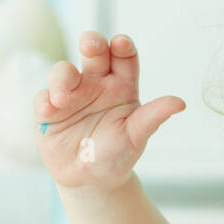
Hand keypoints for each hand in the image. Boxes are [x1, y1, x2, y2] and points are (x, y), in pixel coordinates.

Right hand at [34, 32, 184, 191]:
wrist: (92, 179)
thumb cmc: (118, 153)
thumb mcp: (137, 135)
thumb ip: (154, 116)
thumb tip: (180, 102)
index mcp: (121, 85)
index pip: (124, 58)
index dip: (122, 47)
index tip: (121, 44)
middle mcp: (96, 83)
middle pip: (93, 53)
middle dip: (92, 43)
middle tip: (90, 45)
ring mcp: (71, 93)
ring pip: (64, 72)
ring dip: (63, 78)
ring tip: (63, 97)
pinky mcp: (48, 109)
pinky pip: (43, 98)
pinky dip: (45, 101)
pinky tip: (49, 109)